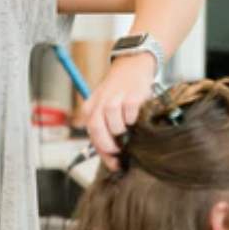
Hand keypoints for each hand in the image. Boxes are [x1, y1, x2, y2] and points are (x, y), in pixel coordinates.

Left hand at [83, 53, 155, 170]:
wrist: (133, 65)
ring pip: (115, 126)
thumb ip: (105, 126)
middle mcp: (100, 102)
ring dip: (123, 132)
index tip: (113, 164)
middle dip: (109, 146)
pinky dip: (134, 121)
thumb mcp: (106, 105)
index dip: (102, 152)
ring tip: (130, 129)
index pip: (91, 134)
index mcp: (91, 107)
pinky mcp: (131, 96)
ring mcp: (115, 99)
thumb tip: (113, 154)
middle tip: (120, 153)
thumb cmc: (120, 90)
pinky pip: (131, 117)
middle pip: (98, 130)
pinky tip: (137, 117)